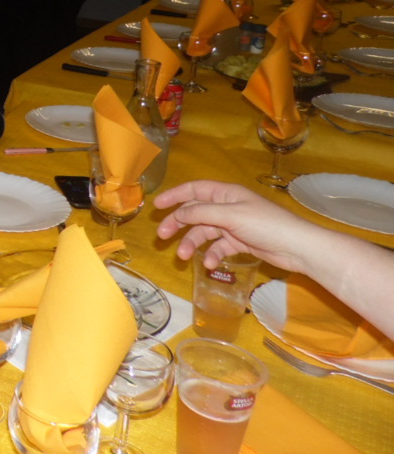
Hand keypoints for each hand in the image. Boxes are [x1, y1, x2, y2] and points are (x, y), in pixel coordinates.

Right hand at [154, 180, 322, 272]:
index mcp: (225, 193)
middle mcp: (227, 206)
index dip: (174, 196)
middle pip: (195, 212)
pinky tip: (210, 264)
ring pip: (205, 232)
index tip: (157, 206)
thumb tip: (178, 213)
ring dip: (192, 243)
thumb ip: (201, 213)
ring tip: (183, 256)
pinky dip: (212, 254)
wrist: (296, 247)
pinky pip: (218, 246)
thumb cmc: (265, 224)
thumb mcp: (230, 216)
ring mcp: (234, 225)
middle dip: (178, 223)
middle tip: (163, 236)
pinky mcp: (240, 242)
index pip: (194, 190)